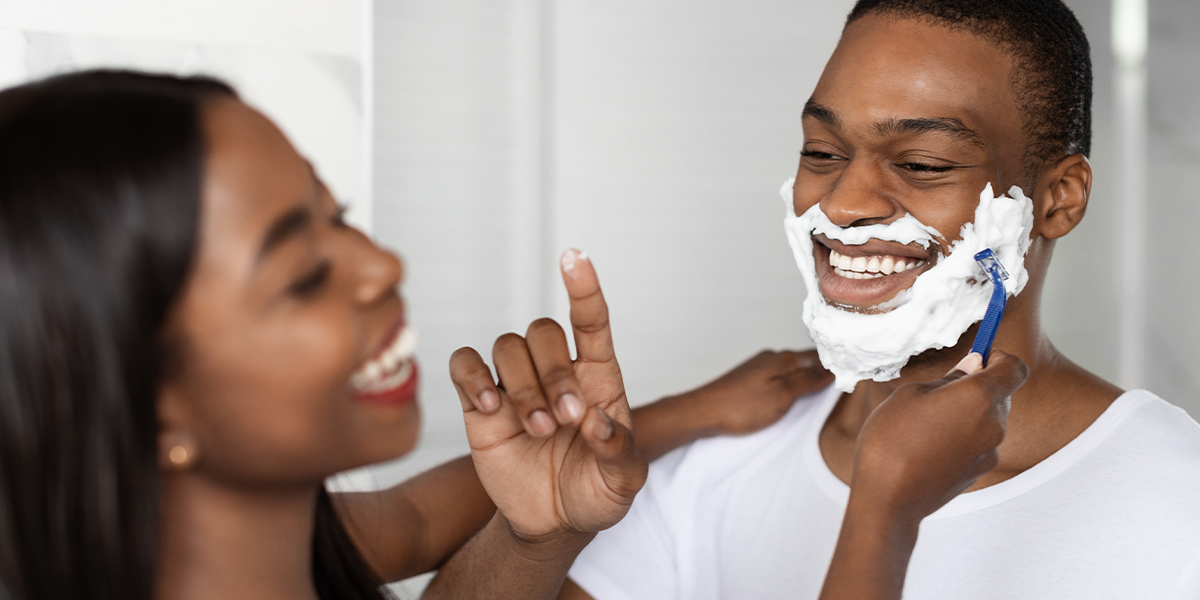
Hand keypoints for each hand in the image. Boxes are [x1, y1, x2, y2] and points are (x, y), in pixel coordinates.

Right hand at [449, 249, 647, 539]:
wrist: (554, 523)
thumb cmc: (595, 492)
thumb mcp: (624, 480)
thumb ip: (619, 450)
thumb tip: (596, 421)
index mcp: (598, 376)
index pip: (590, 319)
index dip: (583, 287)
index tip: (574, 258)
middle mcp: (556, 370)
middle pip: (544, 332)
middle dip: (555, 374)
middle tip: (566, 421)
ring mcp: (516, 383)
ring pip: (507, 346)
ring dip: (524, 386)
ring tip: (537, 429)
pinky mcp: (480, 404)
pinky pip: (465, 365)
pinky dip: (474, 377)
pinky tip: (492, 407)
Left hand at [686, 349, 833, 435]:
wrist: (703, 412)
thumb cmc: (740, 407)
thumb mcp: (782, 396)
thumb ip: (807, 381)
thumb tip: (830, 369)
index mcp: (783, 359)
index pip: (818, 356)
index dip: (835, 363)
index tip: (852, 371)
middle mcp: (772, 358)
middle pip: (806, 361)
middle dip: (823, 370)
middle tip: (842, 382)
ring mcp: (760, 367)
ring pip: (792, 369)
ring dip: (806, 378)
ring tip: (822, 390)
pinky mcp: (750, 379)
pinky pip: (779, 377)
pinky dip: (791, 384)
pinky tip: (793, 395)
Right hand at [850, 350, 1028, 522]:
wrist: (889, 498)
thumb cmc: (892, 441)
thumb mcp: (910, 394)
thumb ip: (949, 378)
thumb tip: (971, 367)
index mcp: (979, 397)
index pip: (1014, 368)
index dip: (1000, 357)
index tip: (980, 357)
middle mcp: (993, 424)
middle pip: (1001, 394)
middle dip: (977, 387)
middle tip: (940, 391)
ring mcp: (989, 451)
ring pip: (988, 419)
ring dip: (968, 413)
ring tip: (928, 423)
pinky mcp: (980, 471)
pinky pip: (979, 443)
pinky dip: (963, 437)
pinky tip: (930, 445)